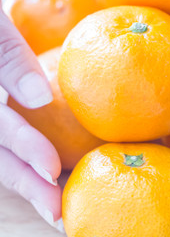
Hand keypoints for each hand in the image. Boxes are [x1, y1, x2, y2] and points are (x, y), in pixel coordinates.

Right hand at [0, 2, 62, 231]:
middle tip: (58, 214)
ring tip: (55, 206)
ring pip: (1, 160)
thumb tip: (40, 98)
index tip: (52, 171)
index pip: (0, 128)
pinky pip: (5, 149)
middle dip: (28, 187)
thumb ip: (9, 60)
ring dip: (27, 184)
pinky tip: (47, 178)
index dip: (25, 149)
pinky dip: (24, 166)